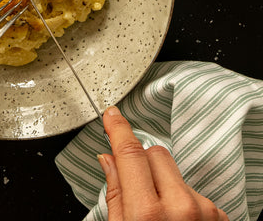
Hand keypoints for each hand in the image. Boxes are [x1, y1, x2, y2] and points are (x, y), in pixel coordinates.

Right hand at [98, 106, 228, 220]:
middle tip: (136, 188)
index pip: (130, 153)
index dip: (118, 129)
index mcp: (147, 212)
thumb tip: (109, 160)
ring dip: (163, 182)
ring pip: (174, 169)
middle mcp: (179, 206)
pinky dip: (182, 197)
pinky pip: (192, 187)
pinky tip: (178, 219)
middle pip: (155, 154)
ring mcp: (202, 209)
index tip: (113, 115)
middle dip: (142, 162)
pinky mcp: (217, 213)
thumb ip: (115, 193)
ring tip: (161, 214)